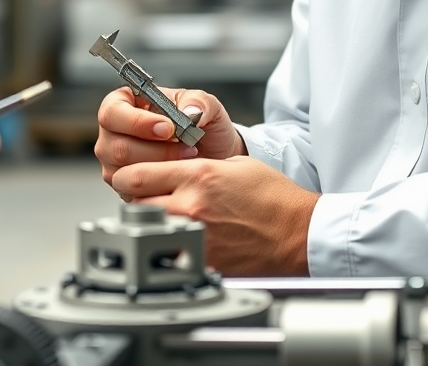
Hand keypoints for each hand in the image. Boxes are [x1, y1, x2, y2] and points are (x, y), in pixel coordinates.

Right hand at [95, 86, 242, 185]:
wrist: (215, 159)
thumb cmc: (204, 129)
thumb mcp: (206, 106)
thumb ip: (198, 101)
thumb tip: (189, 111)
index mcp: (124, 103)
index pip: (112, 112)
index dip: (137, 122)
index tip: (166, 128)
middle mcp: (114, 133)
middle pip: (116, 146)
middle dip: (157, 150)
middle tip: (184, 146)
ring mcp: (116, 162)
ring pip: (125, 172)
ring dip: (161, 167)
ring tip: (185, 157)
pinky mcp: (125, 187)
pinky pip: (134, 192)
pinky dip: (159, 185)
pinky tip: (176, 175)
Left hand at [111, 156, 317, 275]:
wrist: (298, 232)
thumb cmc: (273, 198)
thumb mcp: (232, 164)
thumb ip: (194, 167)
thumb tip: (168, 170)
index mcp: (198, 176)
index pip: (136, 175)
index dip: (128, 175)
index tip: (131, 176)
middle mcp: (192, 207)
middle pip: (134, 204)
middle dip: (135, 199)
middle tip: (145, 196)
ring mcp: (196, 238)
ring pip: (148, 231)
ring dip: (149, 224)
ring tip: (162, 217)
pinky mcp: (203, 263)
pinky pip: (169, 254)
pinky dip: (168, 247)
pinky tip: (179, 240)